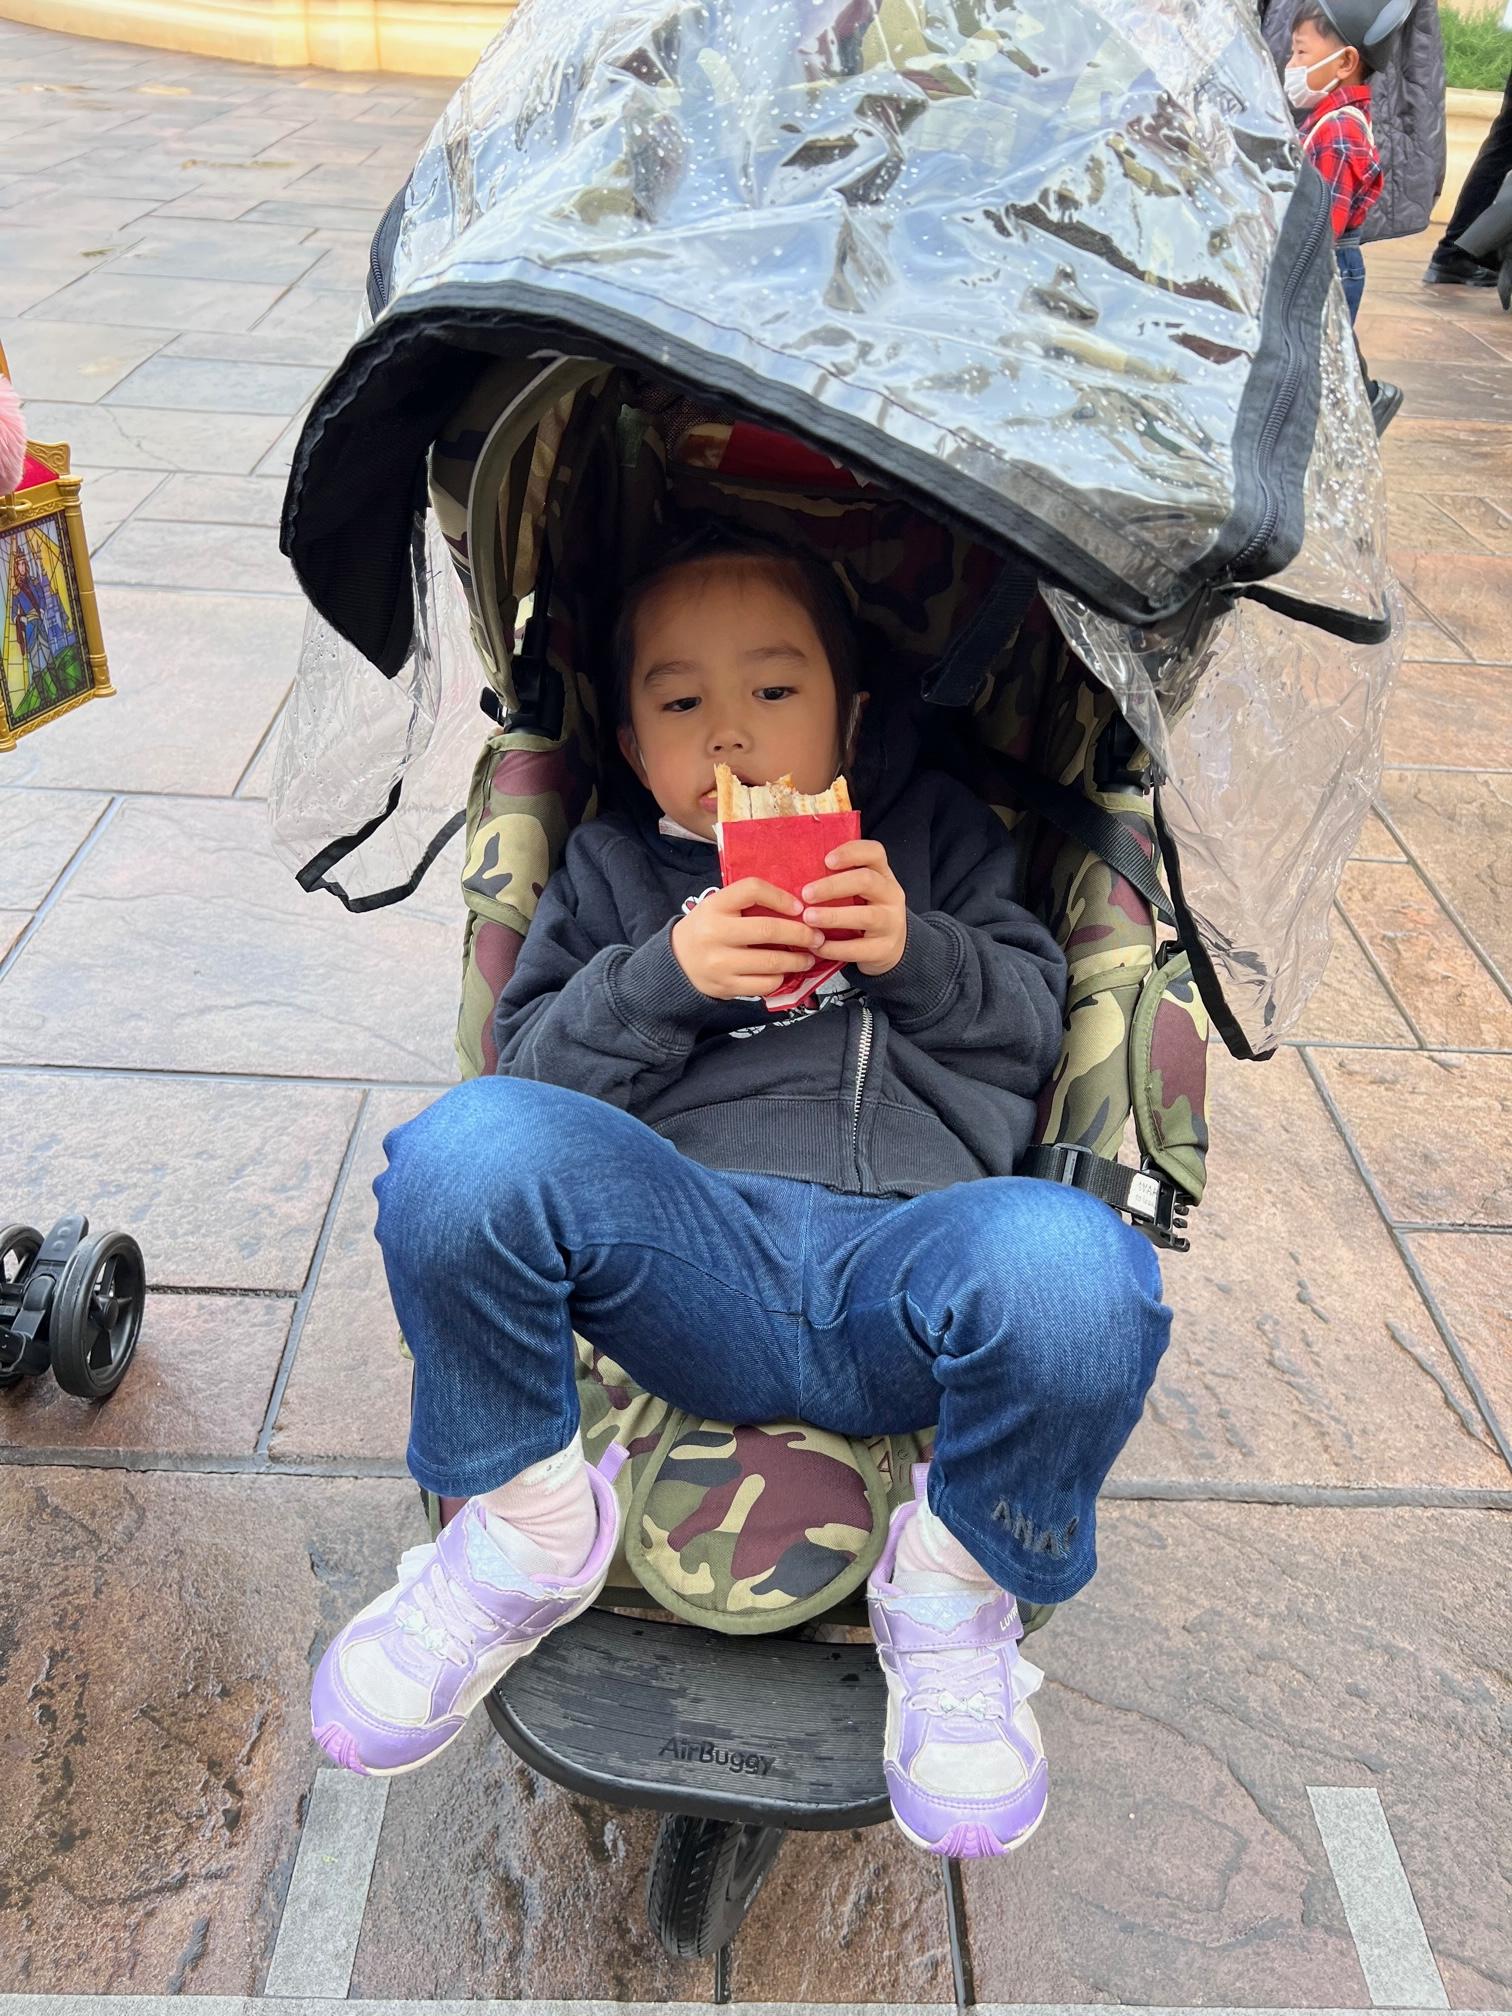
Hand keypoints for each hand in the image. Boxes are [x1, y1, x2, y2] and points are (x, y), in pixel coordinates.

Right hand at [671, 879, 826, 999]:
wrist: (677, 962)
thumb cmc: (707, 929)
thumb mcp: (718, 907)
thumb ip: (748, 904)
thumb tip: (797, 908)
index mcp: (715, 905)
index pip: (752, 889)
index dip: (780, 896)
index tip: (799, 907)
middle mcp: (715, 932)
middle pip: (768, 930)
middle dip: (801, 934)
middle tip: (817, 937)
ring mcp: (720, 962)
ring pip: (771, 961)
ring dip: (798, 960)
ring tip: (808, 957)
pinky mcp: (727, 986)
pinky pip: (765, 984)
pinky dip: (780, 978)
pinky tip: (784, 972)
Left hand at [801, 840, 907, 976]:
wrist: (889, 948)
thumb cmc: (863, 912)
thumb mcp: (858, 892)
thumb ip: (837, 880)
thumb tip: (794, 873)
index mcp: (882, 875)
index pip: (874, 852)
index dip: (850, 852)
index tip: (826, 860)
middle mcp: (891, 895)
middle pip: (867, 881)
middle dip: (833, 886)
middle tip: (806, 894)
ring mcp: (891, 923)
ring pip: (866, 916)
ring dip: (833, 916)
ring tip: (808, 919)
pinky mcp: (885, 949)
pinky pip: (860, 948)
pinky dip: (835, 947)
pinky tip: (816, 945)